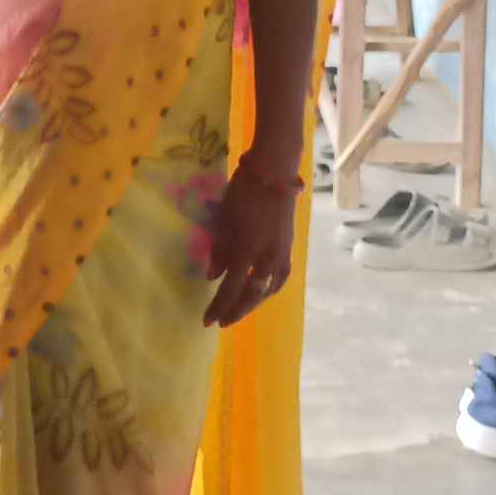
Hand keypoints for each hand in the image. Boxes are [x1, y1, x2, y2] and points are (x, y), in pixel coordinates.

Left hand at [205, 153, 299, 328]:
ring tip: (239, 310)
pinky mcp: (288, 248)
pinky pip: (280, 278)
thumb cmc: (242, 193)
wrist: (274, 173)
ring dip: (253, 303)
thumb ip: (219, 252)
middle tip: (222, 322)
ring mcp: (281, 254)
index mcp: (247, 251)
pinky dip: (269, 289)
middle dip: (236, 310)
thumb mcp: (224, 221)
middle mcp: (267, 258)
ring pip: (268, 289)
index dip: (218, 307)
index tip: (207, 321)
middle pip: (251, 295)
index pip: (231, 289)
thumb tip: (213, 277)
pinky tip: (262, 292)